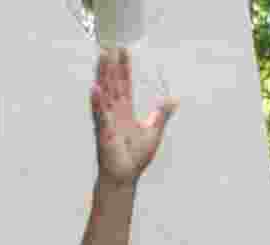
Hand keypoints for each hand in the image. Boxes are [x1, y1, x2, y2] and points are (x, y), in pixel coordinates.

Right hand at [91, 47, 179, 185]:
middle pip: (113, 83)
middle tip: (112, 42)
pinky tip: (96, 89)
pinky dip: (97, 102)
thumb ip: (161, 114)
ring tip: (102, 56)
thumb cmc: (135, 157)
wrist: (124, 176)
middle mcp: (114, 111)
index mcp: (125, 111)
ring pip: (105, 92)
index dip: (124, 67)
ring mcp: (107, 120)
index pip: (124, 84)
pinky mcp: (104, 131)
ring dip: (104, 74)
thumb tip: (173, 99)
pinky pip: (100, 114)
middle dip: (113, 64)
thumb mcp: (153, 131)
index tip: (124, 50)